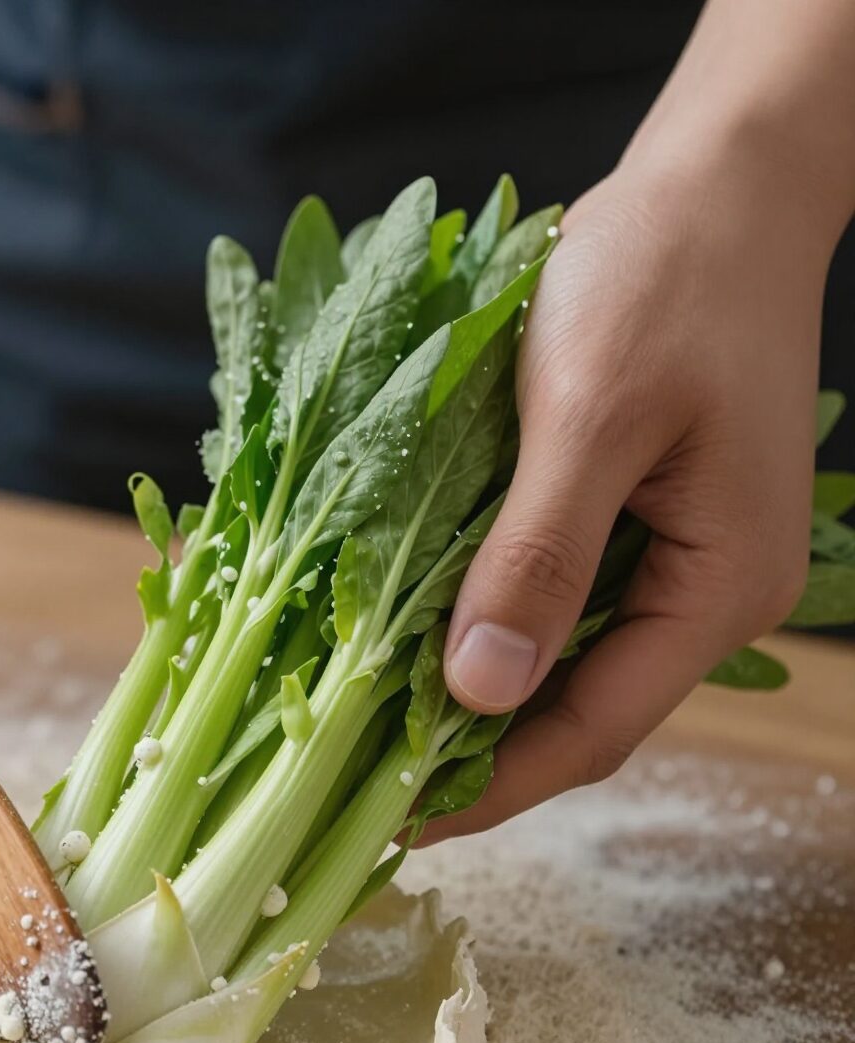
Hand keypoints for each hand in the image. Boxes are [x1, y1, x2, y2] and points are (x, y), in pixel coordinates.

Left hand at [428, 142, 833, 838]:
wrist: (716, 187)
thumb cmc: (662, 277)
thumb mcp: (589, 413)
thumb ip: (538, 554)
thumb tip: (481, 691)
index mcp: (717, 586)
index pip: (593, 732)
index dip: (491, 788)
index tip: (395, 823)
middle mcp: (700, 594)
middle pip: (573, 715)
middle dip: (470, 760)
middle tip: (357, 790)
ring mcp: (665, 563)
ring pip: (554, 668)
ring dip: (464, 703)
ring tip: (364, 734)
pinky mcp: (625, 527)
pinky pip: (546, 607)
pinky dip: (474, 630)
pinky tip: (402, 642)